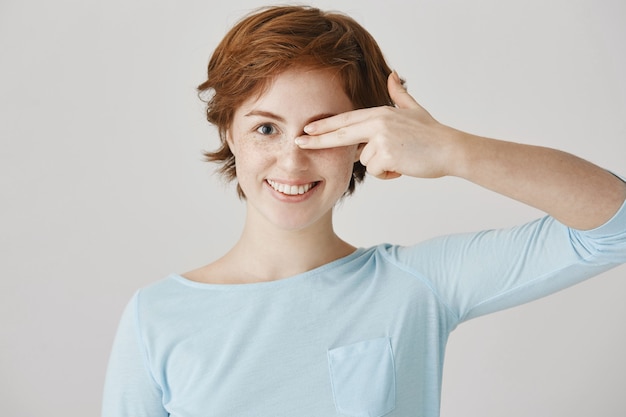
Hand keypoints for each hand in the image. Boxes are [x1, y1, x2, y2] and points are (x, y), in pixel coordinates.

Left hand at [296, 71, 456, 179]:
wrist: (450, 149)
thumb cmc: (432, 134)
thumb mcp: (414, 110)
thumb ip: (399, 94)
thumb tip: (393, 75)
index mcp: (380, 112)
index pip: (345, 119)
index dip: (325, 125)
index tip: (307, 129)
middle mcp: (377, 122)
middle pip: (340, 133)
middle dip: (317, 140)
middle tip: (298, 143)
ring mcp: (381, 137)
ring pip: (364, 161)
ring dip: (380, 166)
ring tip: (401, 159)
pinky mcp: (386, 153)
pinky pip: (376, 171)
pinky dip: (388, 174)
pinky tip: (403, 167)